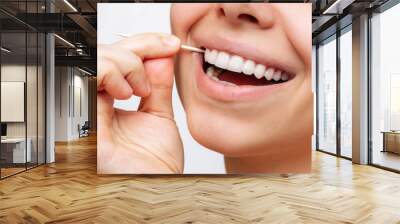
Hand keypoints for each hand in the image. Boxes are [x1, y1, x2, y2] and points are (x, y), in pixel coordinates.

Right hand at [97, 33, 183, 173]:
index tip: (170, 45)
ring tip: (142, 87)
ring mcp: (89, 110)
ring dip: (125, 61)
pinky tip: (129, 92)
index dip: (143, 45)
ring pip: (94, 60)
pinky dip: (112, 73)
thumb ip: (158, 85)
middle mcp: (97, 105)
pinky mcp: (85, 119)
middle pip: (104, 54)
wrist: (159, 189)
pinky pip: (89, 79)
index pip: (117, 61)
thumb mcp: (160, 115)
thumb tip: (161, 55)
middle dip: (138, 47)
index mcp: (110, 104)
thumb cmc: (156, 164)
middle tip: (163, 58)